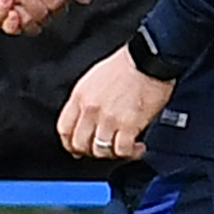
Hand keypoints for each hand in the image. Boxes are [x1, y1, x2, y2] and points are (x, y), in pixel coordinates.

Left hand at [57, 44, 171, 162]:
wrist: (149, 59)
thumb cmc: (126, 65)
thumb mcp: (94, 78)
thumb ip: (86, 99)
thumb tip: (84, 118)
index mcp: (80, 96)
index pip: (64, 129)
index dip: (70, 143)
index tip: (77, 148)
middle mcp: (91, 109)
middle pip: (80, 144)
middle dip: (90, 152)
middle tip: (101, 151)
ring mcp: (109, 119)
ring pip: (100, 151)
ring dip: (112, 154)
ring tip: (122, 148)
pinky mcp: (129, 125)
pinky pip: (123, 150)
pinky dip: (131, 153)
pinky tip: (137, 147)